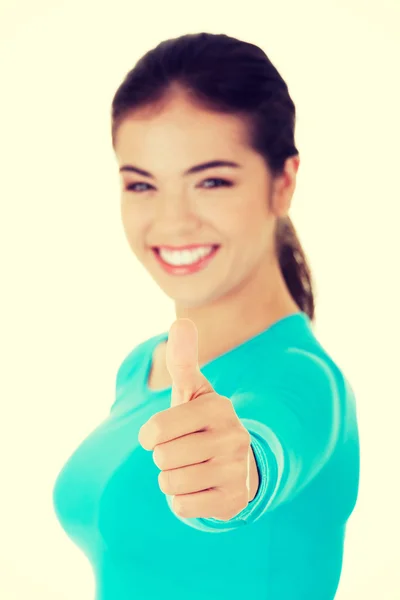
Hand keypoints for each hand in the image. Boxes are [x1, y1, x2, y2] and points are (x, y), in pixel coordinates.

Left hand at [138, 318, 251, 520]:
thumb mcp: (193, 391)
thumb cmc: (202, 422)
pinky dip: (183, 500)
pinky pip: (182, 506)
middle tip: (183, 450)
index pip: (156, 429)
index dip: (150, 435)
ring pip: (170, 483)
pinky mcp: (233, 501)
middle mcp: (233, 437)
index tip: (162, 433)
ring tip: (191, 467)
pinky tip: (200, 487)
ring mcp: (236, 471)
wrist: (237, 463)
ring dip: (171, 478)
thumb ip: (183, 360)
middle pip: (162, 458)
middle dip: (163, 457)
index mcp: (218, 407)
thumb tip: (181, 322)